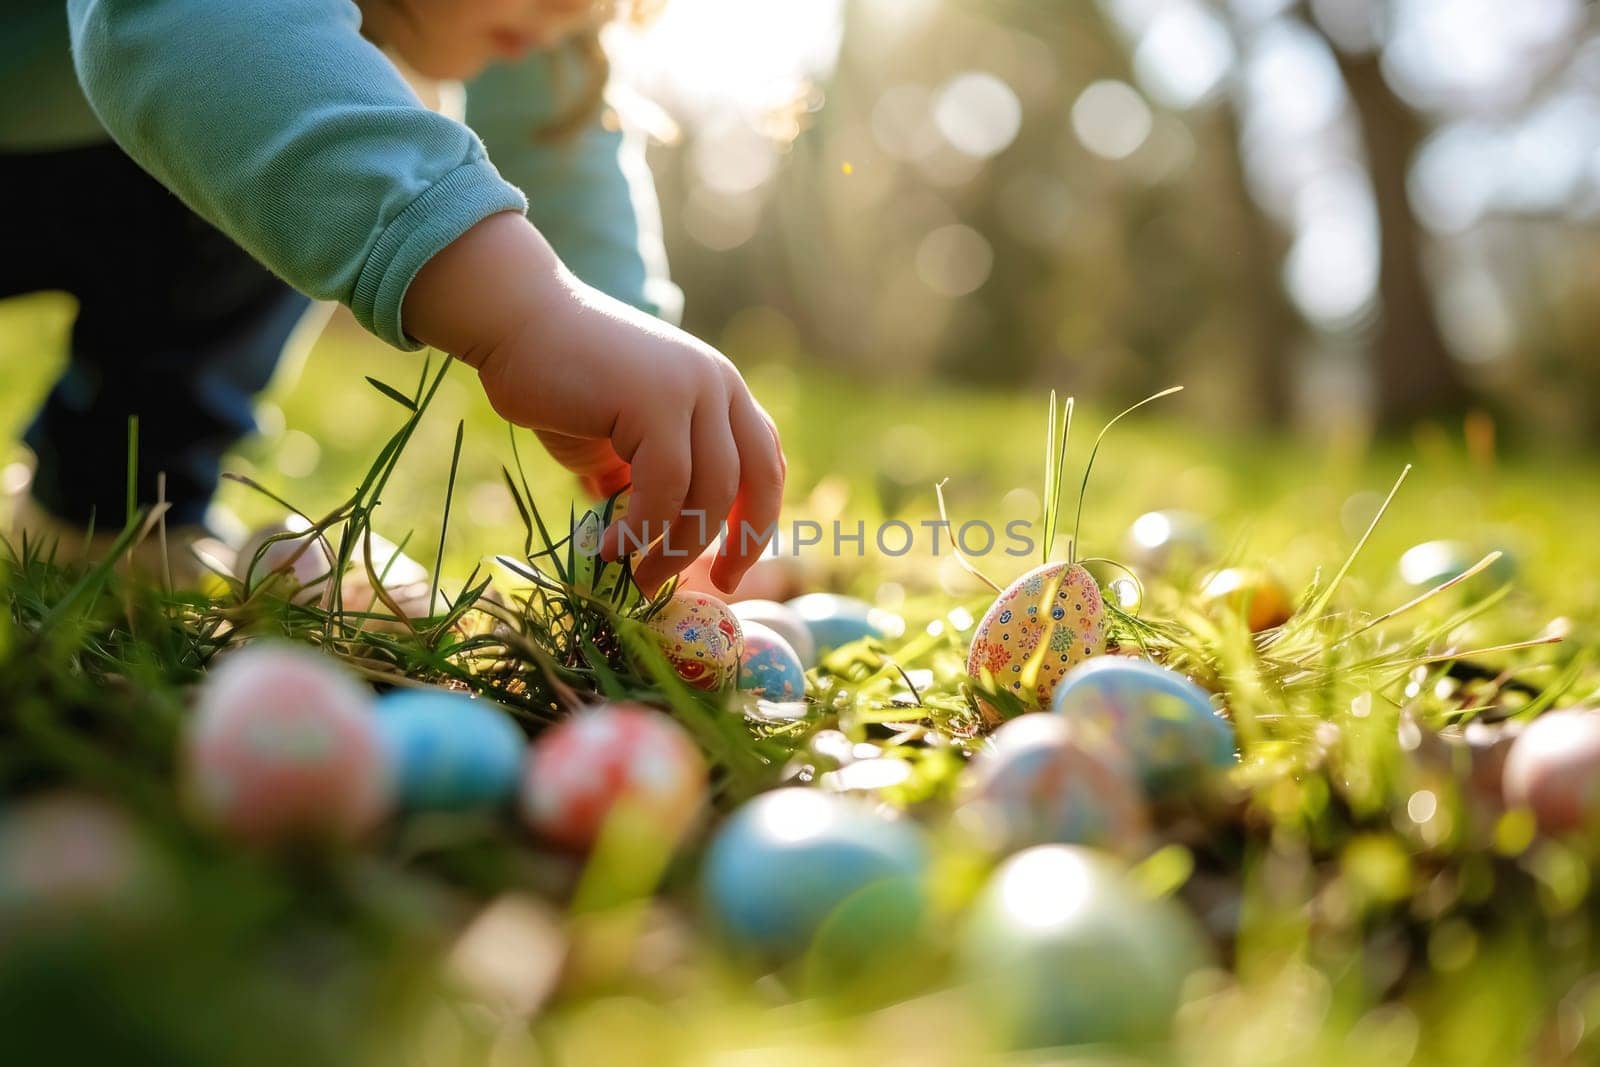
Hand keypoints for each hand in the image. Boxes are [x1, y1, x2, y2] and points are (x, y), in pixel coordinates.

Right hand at [402, 212, 785, 594]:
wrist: (516, 322)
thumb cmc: (562, 382)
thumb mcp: (622, 442)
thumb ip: (651, 480)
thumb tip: (660, 545)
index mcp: (719, 390)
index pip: (766, 461)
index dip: (759, 518)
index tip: (734, 567)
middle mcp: (717, 384)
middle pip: (759, 478)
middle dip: (745, 541)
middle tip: (717, 586)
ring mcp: (691, 387)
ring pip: (712, 490)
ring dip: (680, 548)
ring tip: (642, 577)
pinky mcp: (655, 398)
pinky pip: (667, 486)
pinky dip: (645, 529)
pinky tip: (613, 548)